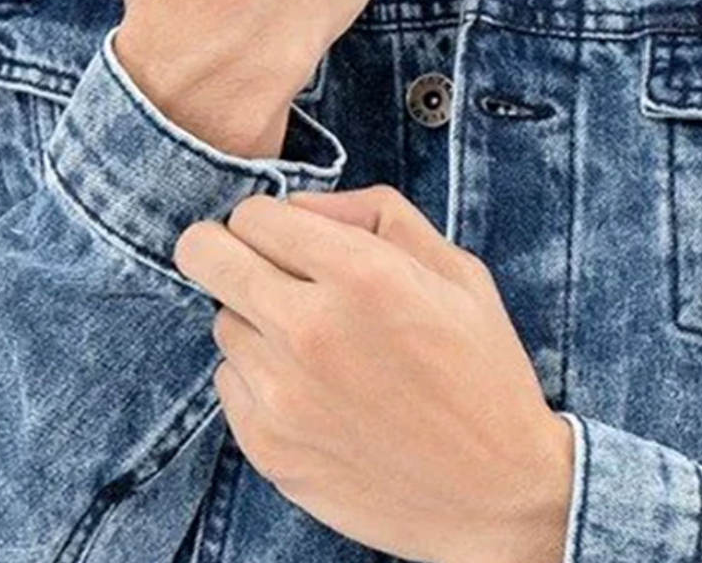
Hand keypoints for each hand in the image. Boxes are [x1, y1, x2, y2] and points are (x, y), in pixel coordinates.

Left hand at [174, 185, 573, 562]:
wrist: (498, 496)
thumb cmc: (481, 371)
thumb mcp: (455, 270)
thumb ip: (374, 213)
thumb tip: (298, 205)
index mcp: (362, 276)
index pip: (252, 215)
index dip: (268, 218)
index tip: (286, 237)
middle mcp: (311, 331)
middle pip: (203, 254)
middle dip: (224, 248)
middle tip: (259, 266)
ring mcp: (282, 394)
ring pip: (221, 319)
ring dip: (254, 319)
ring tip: (312, 344)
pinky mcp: (266, 446)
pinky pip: (228, 378)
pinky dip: (258, 375)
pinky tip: (311, 390)